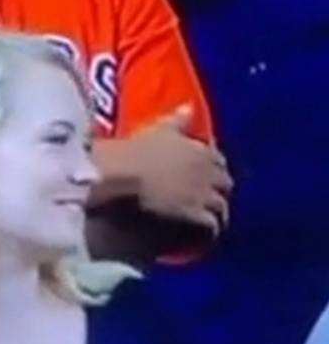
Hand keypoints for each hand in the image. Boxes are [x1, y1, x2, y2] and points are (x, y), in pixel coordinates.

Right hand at [120, 105, 231, 231]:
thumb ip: (177, 119)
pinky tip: (198, 236)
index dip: (210, 168)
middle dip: (216, 191)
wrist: (118, 176)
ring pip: (221, 207)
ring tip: (202, 224)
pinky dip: (208, 232)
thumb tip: (190, 107)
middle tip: (202, 200)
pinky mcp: (196, 215)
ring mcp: (204, 194)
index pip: (217, 159)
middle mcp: (209, 171)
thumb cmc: (131, 149)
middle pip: (225, 184)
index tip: (199, 175)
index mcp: (200, 148)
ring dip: (213, 214)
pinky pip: (211, 226)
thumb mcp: (155, 128)